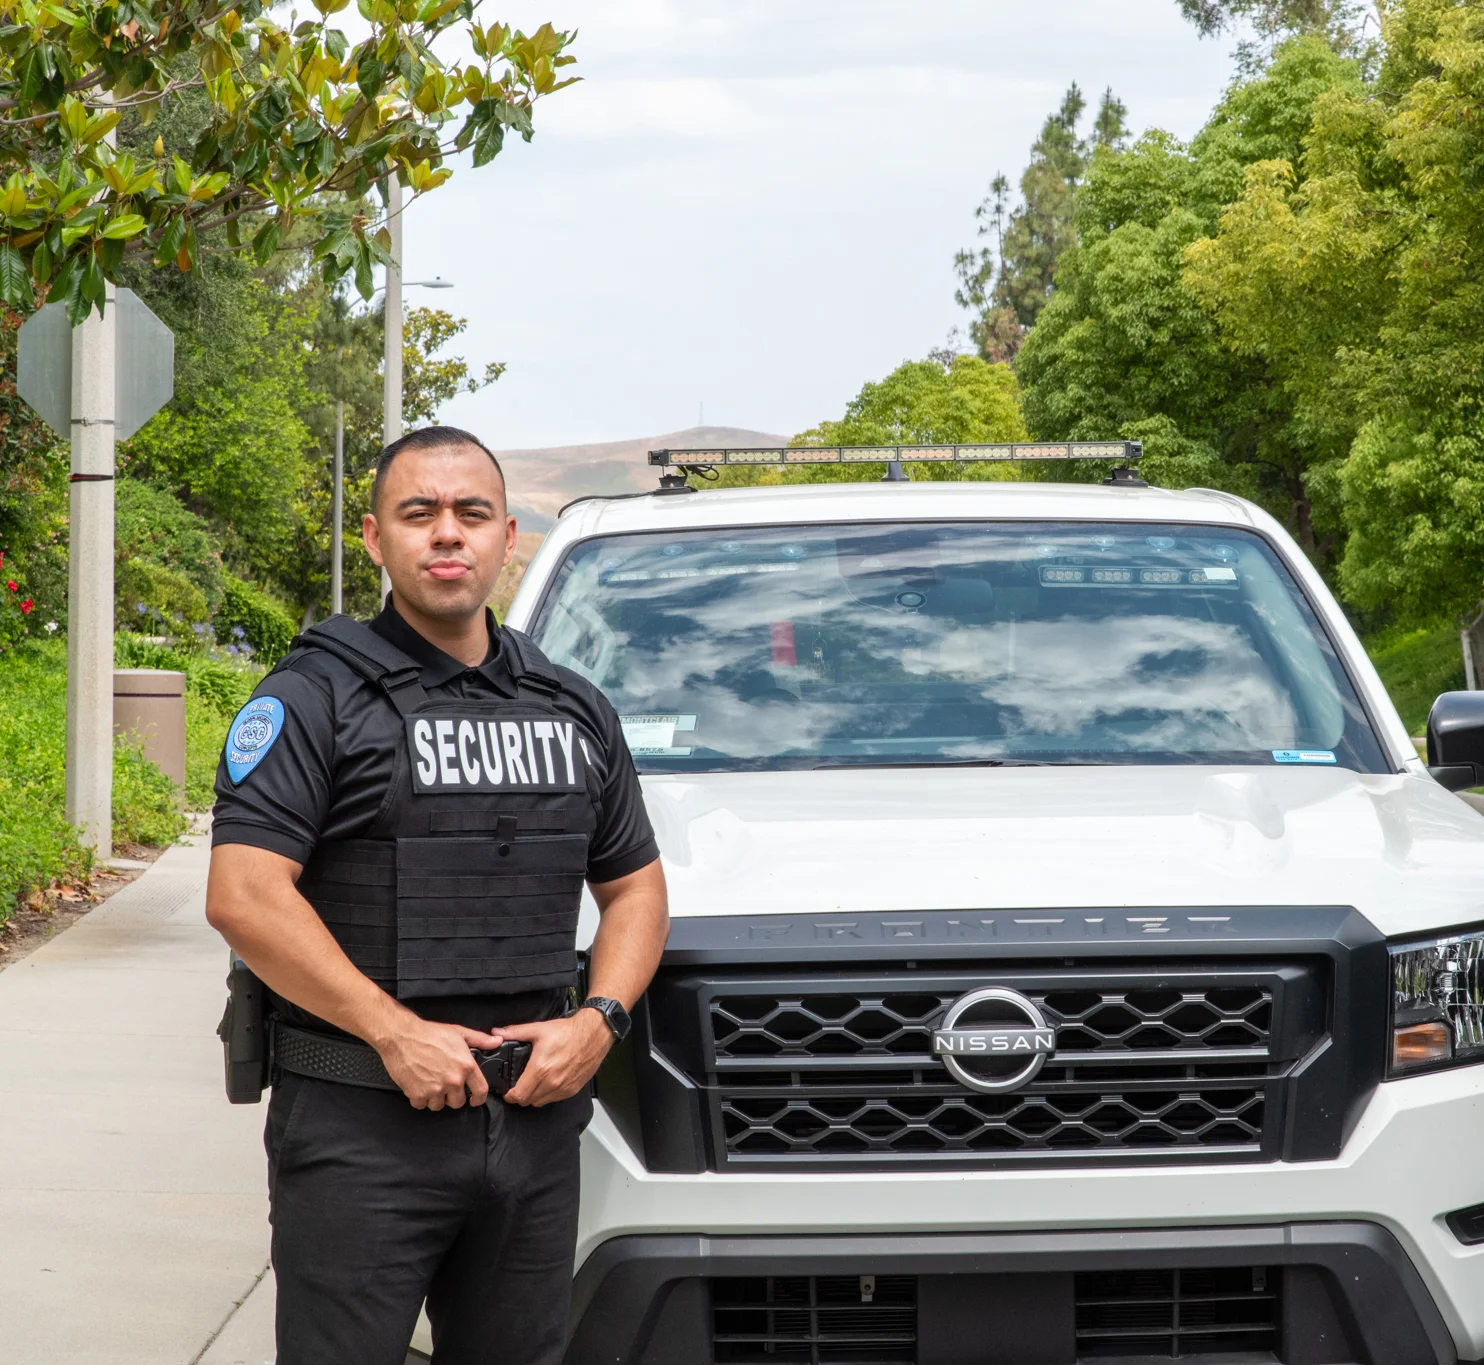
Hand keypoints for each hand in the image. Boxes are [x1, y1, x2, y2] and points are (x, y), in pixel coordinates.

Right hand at [374, 1016, 503, 1109]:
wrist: (402, 1037)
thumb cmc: (429, 1033)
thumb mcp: (459, 1033)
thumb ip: (480, 1039)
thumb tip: (497, 1041)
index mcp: (466, 1067)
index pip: (481, 1091)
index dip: (479, 1098)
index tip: (475, 1099)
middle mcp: (452, 1081)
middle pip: (458, 1102)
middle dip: (452, 1096)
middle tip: (445, 1084)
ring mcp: (434, 1089)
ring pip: (439, 1105)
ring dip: (435, 1098)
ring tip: (431, 1083)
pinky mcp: (417, 1094)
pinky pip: (421, 1105)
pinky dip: (419, 1098)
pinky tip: (419, 1085)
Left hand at [495, 1009, 612, 1106]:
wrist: (593, 1034)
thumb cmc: (568, 1032)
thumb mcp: (539, 1029)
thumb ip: (515, 1032)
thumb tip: (497, 1032)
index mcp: (540, 1069)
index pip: (519, 1095)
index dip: (510, 1096)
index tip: (507, 1092)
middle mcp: (551, 1082)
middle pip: (528, 1101)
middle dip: (520, 1096)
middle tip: (518, 1087)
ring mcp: (563, 1088)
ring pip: (540, 1102)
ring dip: (534, 1097)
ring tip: (532, 1084)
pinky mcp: (572, 1089)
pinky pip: (554, 1099)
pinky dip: (547, 1095)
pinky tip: (547, 1083)